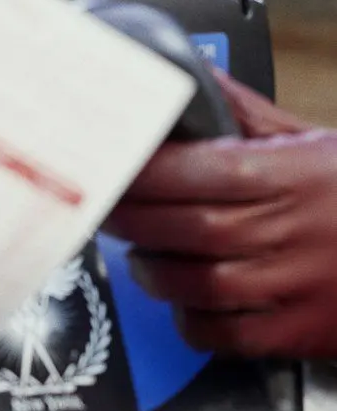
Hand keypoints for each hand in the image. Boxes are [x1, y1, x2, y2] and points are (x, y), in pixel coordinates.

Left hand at [106, 75, 336, 359]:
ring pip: (198, 284)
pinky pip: (229, 336)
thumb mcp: (308, 139)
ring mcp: (294, 285)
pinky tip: (184, 305)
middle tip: (103, 210)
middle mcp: (284, 228)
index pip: (190, 170)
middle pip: (184, 227)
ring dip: (155, 273)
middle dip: (131, 220)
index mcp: (282, 174)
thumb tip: (191, 74)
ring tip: (140, 258)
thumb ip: (243, 110)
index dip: (138, 172)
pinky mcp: (302, 332)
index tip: (106, 164)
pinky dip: (194, 324)